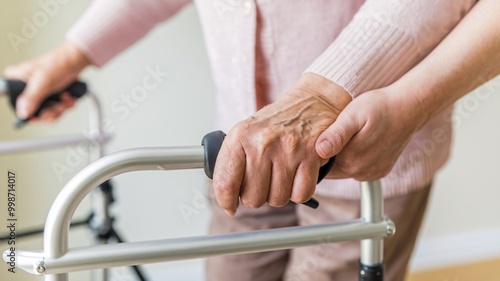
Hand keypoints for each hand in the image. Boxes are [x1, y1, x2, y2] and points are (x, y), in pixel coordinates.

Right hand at [3, 41, 89, 121]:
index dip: (29, 111)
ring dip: (60, 108)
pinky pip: (56, 109)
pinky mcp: (50, 95)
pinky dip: (64, 106)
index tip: (42, 111)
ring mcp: (39, 92)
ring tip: (66, 97)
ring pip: (47, 112)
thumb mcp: (43, 82)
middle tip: (59, 103)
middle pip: (34, 111)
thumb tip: (23, 113)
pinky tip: (69, 97)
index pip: (15, 102)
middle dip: (51, 110)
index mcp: (16, 80)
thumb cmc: (59, 63)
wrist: (76, 60)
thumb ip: (32, 97)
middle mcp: (25, 87)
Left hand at [213, 74, 350, 215]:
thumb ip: (232, 162)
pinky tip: (297, 175)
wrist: (310, 103)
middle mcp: (262, 142)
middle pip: (252, 198)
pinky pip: (300, 195)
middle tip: (264, 180)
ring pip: (277, 199)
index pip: (225, 182)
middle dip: (258, 195)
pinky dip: (299, 191)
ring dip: (279, 193)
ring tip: (281, 173)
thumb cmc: (275, 125)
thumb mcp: (246, 133)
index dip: (226, 201)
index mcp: (240, 136)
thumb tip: (226, 199)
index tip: (230, 207)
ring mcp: (288, 149)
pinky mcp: (312, 156)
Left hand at [315, 87, 424, 180]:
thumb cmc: (381, 107)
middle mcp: (361, 172)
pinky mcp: (379, 171)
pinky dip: (354, 158)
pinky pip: (357, 169)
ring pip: (343, 170)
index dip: (314, 152)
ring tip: (346, 135)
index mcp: (351, 160)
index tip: (318, 135)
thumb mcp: (354, 114)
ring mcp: (371, 173)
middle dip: (326, 155)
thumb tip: (320, 150)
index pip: (319, 166)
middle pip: (330, 169)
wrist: (409, 108)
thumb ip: (337, 134)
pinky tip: (358, 141)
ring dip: (340, 156)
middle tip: (331, 132)